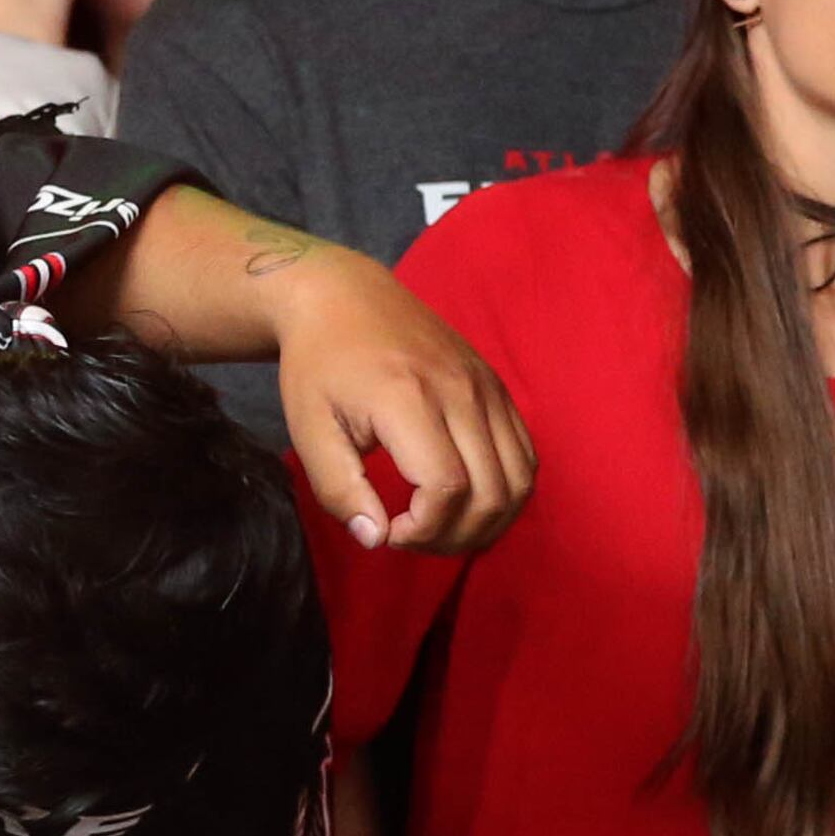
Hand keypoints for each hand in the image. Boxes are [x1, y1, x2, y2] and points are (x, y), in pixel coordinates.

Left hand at [265, 243, 538, 551]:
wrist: (343, 297)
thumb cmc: (318, 365)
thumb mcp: (308, 430)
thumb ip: (339, 490)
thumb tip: (376, 539)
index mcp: (408, 398)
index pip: (446, 487)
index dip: (424, 529)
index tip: (389, 533)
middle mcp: (460, 390)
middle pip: (492, 492)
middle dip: (455, 536)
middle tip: (412, 536)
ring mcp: (485, 386)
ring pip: (521, 479)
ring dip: (488, 521)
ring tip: (441, 525)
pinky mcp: (496, 386)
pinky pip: (525, 454)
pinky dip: (506, 490)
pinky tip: (465, 499)